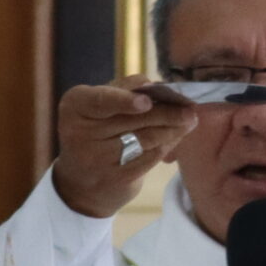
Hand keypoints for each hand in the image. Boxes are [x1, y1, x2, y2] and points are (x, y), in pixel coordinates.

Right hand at [52, 78, 198, 219]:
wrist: (82, 182)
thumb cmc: (96, 130)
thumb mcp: (100, 104)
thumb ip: (124, 89)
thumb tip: (155, 84)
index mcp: (75, 106)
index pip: (102, 100)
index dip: (125, 101)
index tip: (148, 101)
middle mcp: (80, 133)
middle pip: (133, 119)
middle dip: (166, 112)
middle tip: (190, 109)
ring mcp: (98, 158)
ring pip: (146, 138)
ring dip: (173, 128)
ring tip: (190, 120)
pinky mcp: (116, 178)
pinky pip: (150, 157)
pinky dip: (167, 144)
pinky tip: (176, 137)